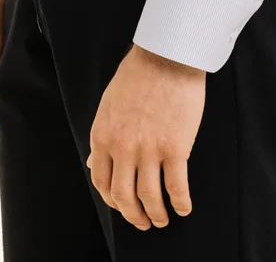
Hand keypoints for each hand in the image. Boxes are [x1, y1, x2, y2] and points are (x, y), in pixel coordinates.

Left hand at [87, 43, 203, 228]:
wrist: (167, 55)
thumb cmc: (139, 74)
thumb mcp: (109, 104)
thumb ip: (102, 136)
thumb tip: (93, 163)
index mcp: (102, 136)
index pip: (101, 182)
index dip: (112, 201)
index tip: (123, 206)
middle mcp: (122, 148)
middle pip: (124, 197)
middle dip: (134, 215)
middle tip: (143, 221)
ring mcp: (149, 150)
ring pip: (149, 198)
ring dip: (157, 214)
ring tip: (163, 218)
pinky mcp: (175, 148)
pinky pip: (176, 187)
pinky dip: (180, 203)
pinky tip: (183, 208)